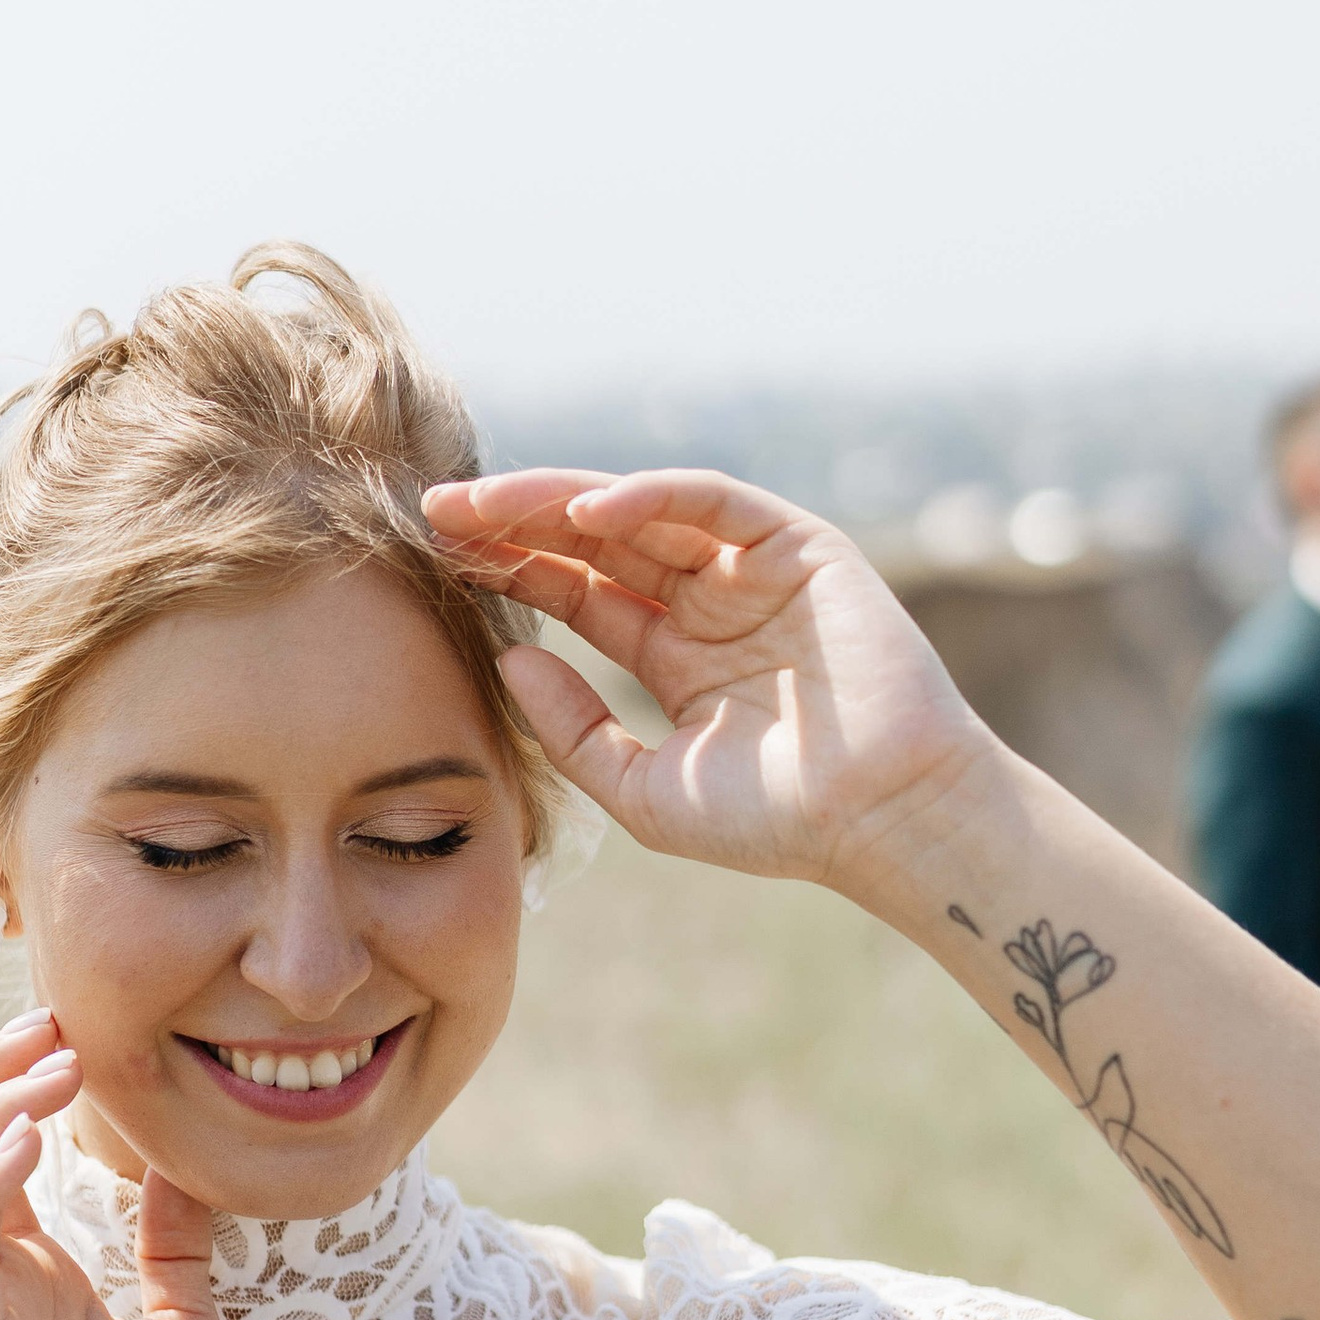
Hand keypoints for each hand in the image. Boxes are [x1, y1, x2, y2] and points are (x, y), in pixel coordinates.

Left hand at [422, 467, 991, 887]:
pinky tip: (585, 513)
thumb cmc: (777, 821)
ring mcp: (752, 570)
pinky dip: (650, 497)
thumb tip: (509, 662)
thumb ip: (574, 731)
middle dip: (515, 524)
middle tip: (437, 514)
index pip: (577, 592)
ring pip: (641, 512)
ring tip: (486, 505)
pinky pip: (712, 502)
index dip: (510, 571)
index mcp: (674, 655)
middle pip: (595, 542)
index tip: (438, 560)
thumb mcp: (644, 789)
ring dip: (559, 501)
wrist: (882, 820)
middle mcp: (708, 602)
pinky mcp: (799, 546)